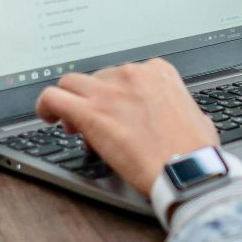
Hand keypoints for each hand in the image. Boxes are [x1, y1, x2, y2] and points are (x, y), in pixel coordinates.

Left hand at [35, 60, 219, 194]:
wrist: (186, 170)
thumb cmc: (194, 150)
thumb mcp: (196, 117)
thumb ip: (178, 108)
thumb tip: (174, 114)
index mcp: (158, 72)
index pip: (123, 73)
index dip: (115, 94)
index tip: (115, 111)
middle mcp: (131, 75)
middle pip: (96, 77)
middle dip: (92, 99)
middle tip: (92, 124)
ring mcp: (109, 92)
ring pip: (70, 82)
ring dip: (69, 101)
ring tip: (71, 124)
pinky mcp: (90, 113)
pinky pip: (53, 97)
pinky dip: (45, 106)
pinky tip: (47, 117)